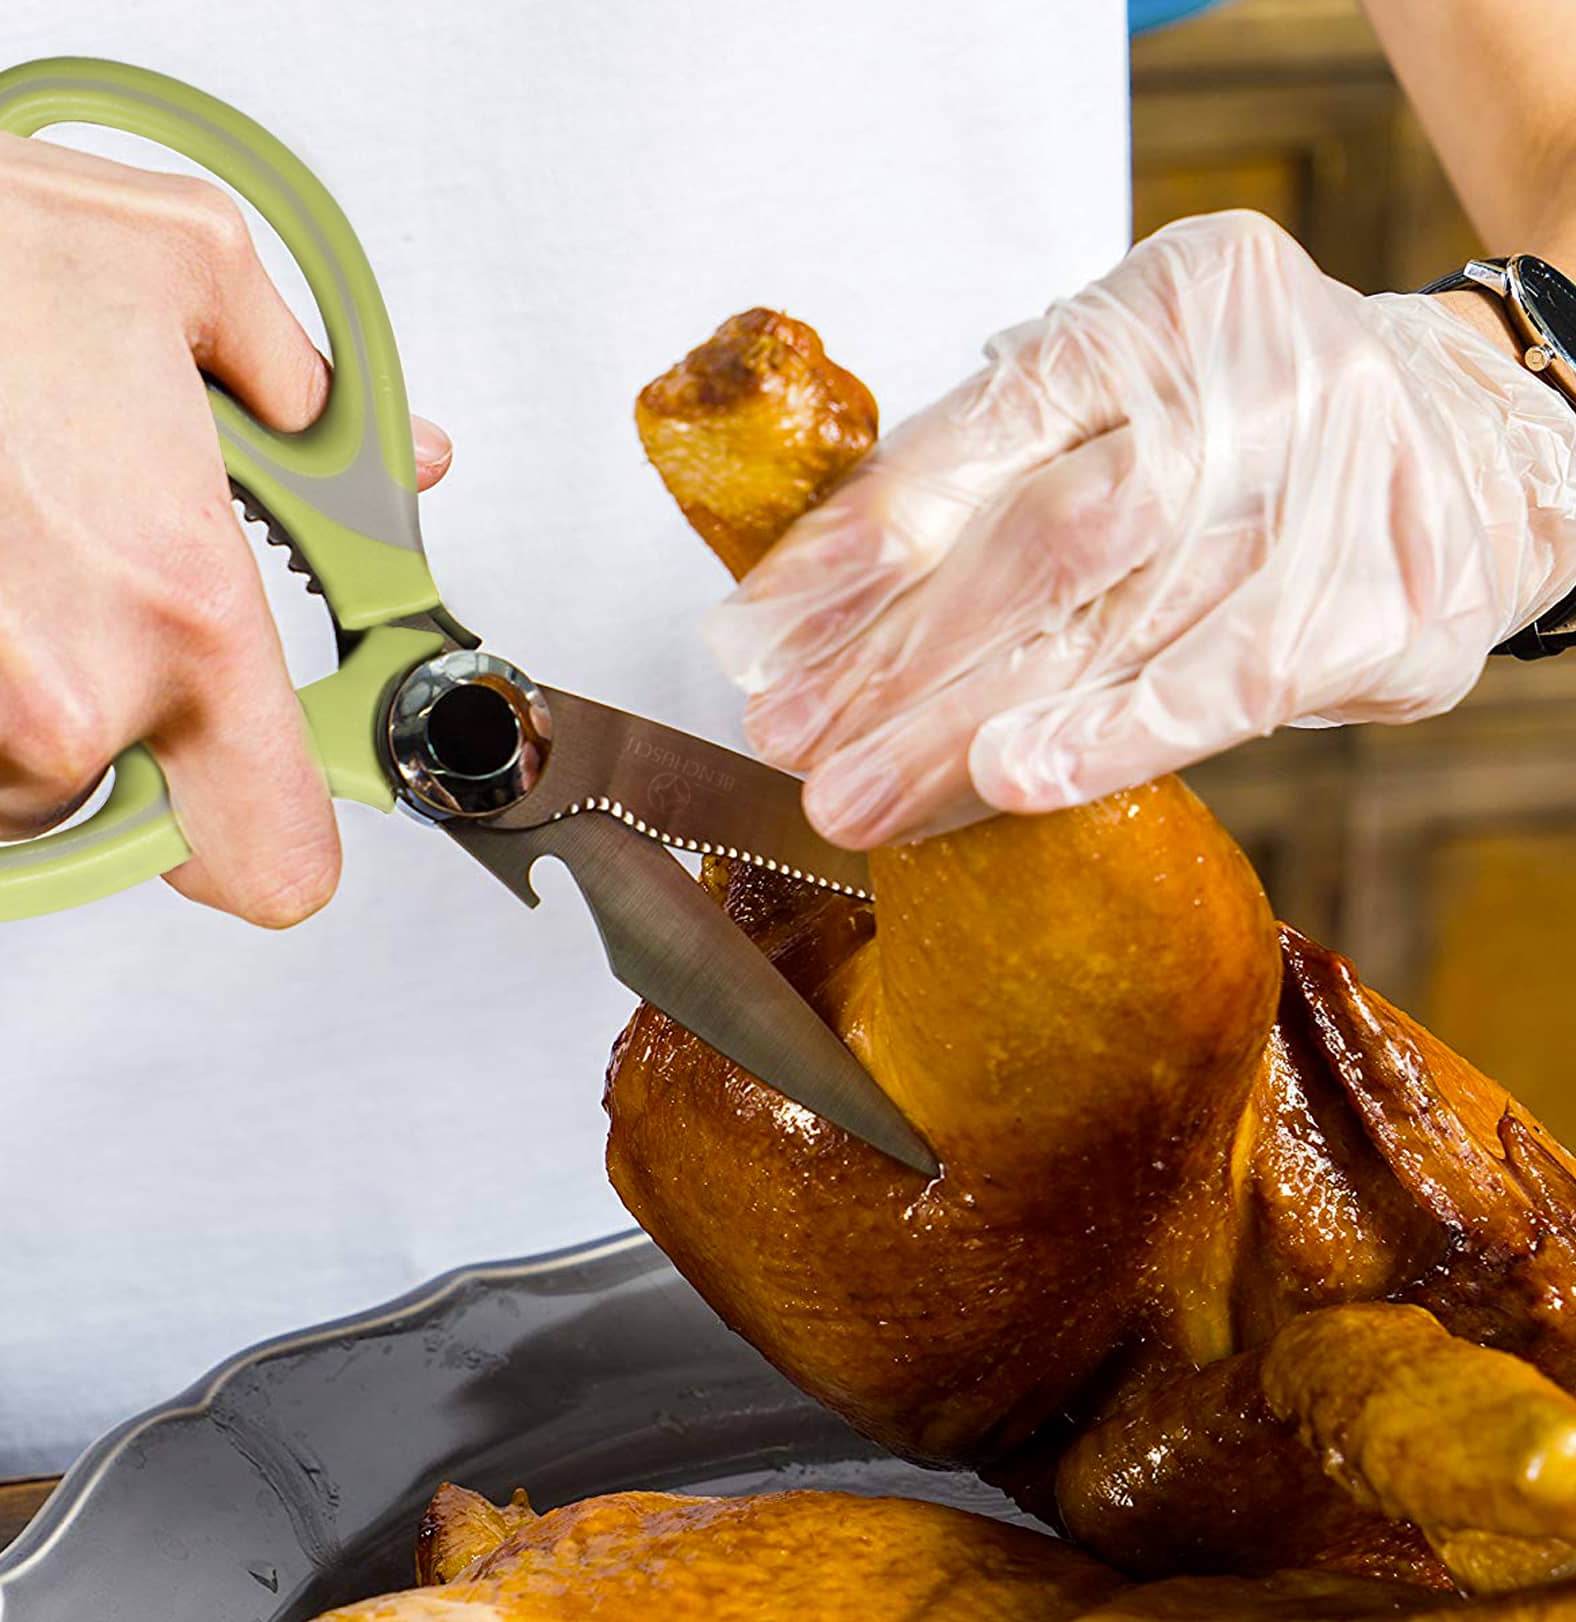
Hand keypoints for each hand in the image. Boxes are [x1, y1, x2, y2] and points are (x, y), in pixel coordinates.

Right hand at [0, 6, 449, 925]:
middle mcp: (60, 696)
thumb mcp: (190, 272)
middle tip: (36, 576)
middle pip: (110, 796)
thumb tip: (400, 450)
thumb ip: (310, 391)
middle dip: (90, 709)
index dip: (269, 843)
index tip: (243, 808)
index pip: (273, 854)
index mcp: (183, 611)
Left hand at [702, 211, 1575, 847]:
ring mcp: (1341, 492)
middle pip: (1047, 537)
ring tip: (865, 795)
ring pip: (1122, 623)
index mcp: (1170, 303)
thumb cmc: (1248, 425)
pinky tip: (1013, 782)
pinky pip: (1230, 684)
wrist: (1476, 441)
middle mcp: (1263, 380)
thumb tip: (807, 609)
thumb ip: (987, 471)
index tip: (760, 633)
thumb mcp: (1123, 396)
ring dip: (970, 726)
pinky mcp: (1392, 606)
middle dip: (900, 655)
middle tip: (794, 740)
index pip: (987, 428)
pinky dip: (1114, 737)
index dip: (863, 539)